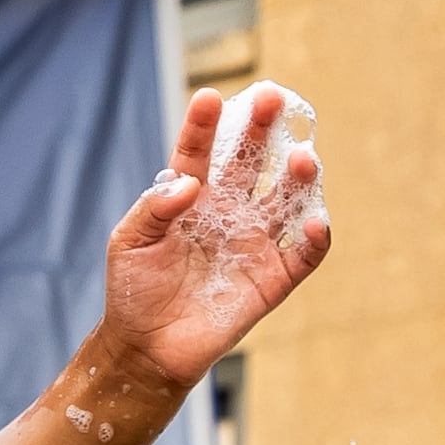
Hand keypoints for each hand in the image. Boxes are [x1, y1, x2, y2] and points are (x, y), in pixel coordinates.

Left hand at [102, 81, 333, 386]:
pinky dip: (314, 237)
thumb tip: (191, 185)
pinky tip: (314, 220)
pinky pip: (303, 253)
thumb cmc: (133, 290)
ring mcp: (254, 241)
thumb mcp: (130, 243)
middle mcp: (229, 211)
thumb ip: (153, 209)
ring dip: (298, 177)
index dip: (205, 125)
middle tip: (273, 99)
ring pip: (286, 199)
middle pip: (251, 162)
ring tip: (302, 158)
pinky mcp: (273, 277)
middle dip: (262, 130)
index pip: (200, 151)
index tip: (209, 97)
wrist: (146, 347)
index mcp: (191, 197)